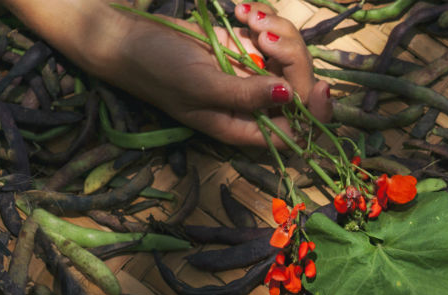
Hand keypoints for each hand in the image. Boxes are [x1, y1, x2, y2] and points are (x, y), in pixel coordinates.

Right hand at [102, 2, 330, 145]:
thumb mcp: (201, 87)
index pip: (299, 130)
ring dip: (279, 31)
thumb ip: (246, 96)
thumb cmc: (157, 71)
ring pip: (292, 57)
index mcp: (247, 128)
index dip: (317, 113)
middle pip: (302, 87)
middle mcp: (256, 105)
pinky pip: (276, 35)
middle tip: (262, 34)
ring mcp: (253, 75)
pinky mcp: (247, 48)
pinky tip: (242, 12)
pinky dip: (266, 19)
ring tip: (248, 18)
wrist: (127, 39)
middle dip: (292, 56)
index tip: (321, 86)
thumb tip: (290, 95)